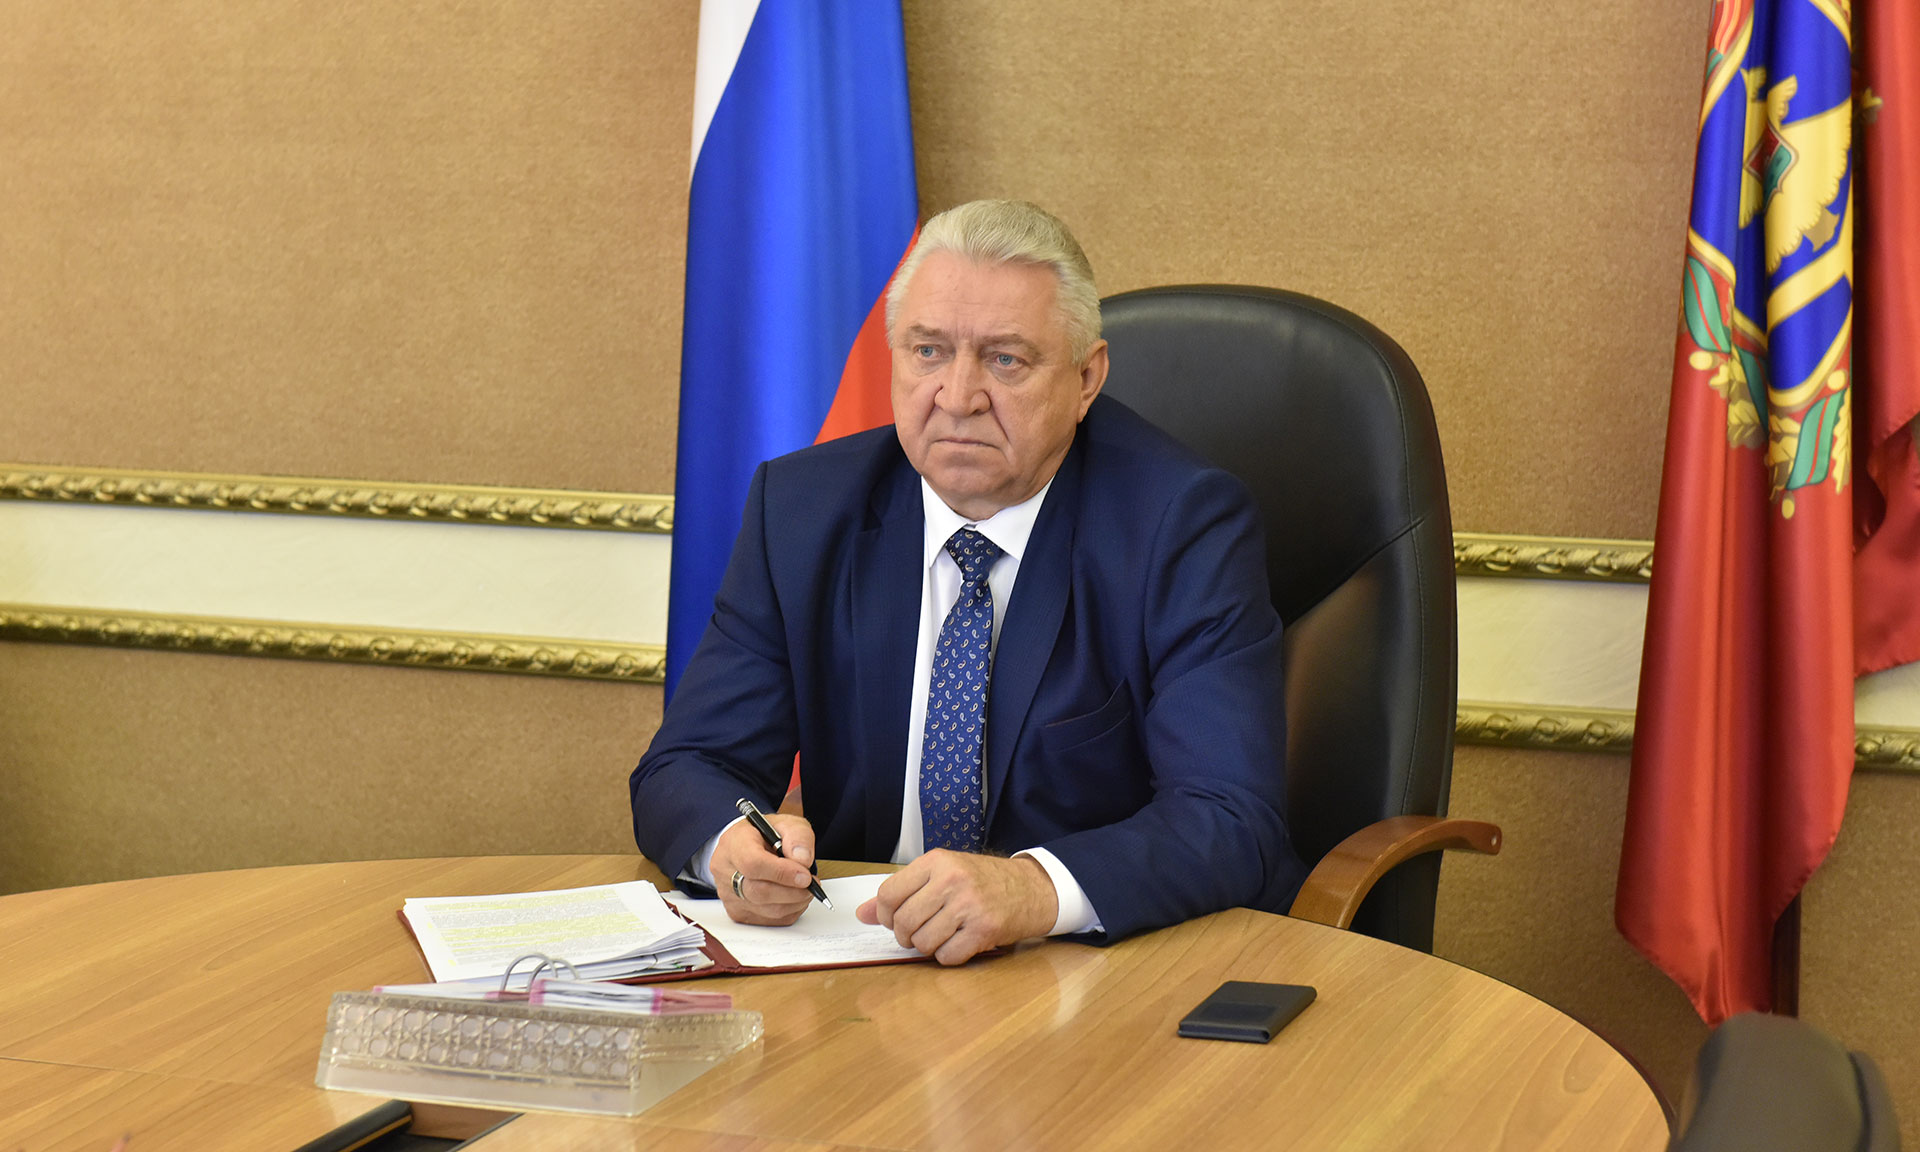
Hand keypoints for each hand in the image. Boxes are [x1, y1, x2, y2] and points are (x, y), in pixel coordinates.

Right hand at [712, 813, 817, 925]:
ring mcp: (727, 894)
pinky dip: (788, 911)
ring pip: (765, 909)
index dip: (782, 873)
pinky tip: (794, 898)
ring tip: (806, 889)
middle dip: (792, 891)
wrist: (747, 846)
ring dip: (793, 903)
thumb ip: (798, 837)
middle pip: (758, 891)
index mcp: (734, 842)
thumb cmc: (765, 835)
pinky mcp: (737, 911)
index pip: (753, 863)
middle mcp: (724, 869)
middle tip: (811, 884)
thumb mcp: (787, 823)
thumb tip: (802, 860)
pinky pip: (767, 920)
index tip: (805, 875)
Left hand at [855, 850, 1057, 964]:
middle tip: (918, 934)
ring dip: (928, 948)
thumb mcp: (942, 874)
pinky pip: (947, 957)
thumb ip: (902, 892)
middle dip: (905, 937)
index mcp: (936, 862)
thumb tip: (861, 914)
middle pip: (904, 923)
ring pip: (923, 943)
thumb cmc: (983, 881)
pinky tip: (959, 943)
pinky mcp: (985, 930)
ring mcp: (969, 905)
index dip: (885, 916)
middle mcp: (951, 880)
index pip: (888, 894)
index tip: (895, 921)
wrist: (1031, 888)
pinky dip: (948, 957)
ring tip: (942, 936)